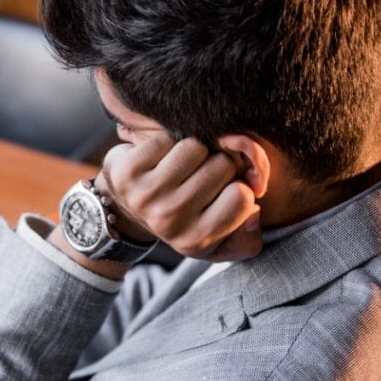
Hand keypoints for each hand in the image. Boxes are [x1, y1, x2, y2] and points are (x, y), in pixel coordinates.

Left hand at [98, 134, 262, 261]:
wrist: (126, 209)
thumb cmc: (183, 220)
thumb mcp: (219, 242)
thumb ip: (248, 238)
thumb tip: (254, 212)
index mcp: (196, 241)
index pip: (243, 196)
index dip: (239, 186)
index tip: (224, 192)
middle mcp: (169, 220)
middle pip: (222, 165)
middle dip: (218, 165)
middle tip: (201, 176)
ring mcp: (146, 195)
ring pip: (196, 147)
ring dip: (194, 151)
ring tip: (182, 168)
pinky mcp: (127, 171)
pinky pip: (167, 138)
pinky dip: (169, 143)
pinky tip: (161, 160)